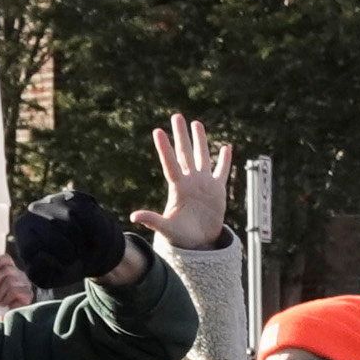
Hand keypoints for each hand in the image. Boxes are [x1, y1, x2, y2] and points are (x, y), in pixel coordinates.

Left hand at [150, 116, 239, 254]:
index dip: (165, 148)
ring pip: (202, 156)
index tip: (158, 131)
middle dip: (181, 135)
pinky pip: (222, 171)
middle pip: (185, 153)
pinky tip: (226, 147)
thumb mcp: (166, 228)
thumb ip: (153, 220)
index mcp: (178, 188)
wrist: (198, 243)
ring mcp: (204, 183)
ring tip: (196, 123)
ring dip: (200, 140)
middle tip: (176, 116)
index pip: (170, 163)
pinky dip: (224, 160)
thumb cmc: (180, 236)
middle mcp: (190, 181)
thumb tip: (134, 217)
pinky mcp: (217, 189)